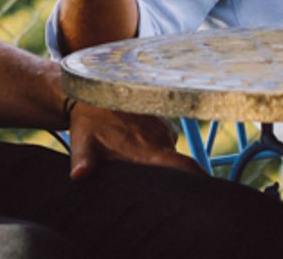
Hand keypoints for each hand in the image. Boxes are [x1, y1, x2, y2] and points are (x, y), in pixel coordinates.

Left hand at [68, 101, 202, 178]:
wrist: (89, 88)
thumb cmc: (87, 120)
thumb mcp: (83, 143)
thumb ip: (84, 162)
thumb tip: (78, 176)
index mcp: (148, 149)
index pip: (185, 168)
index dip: (199, 182)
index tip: (204, 194)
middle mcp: (161, 138)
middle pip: (179, 166)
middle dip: (171, 176)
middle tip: (150, 177)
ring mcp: (163, 127)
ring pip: (168, 152)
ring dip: (157, 158)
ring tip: (133, 154)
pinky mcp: (161, 118)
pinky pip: (164, 139)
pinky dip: (155, 144)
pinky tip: (135, 141)